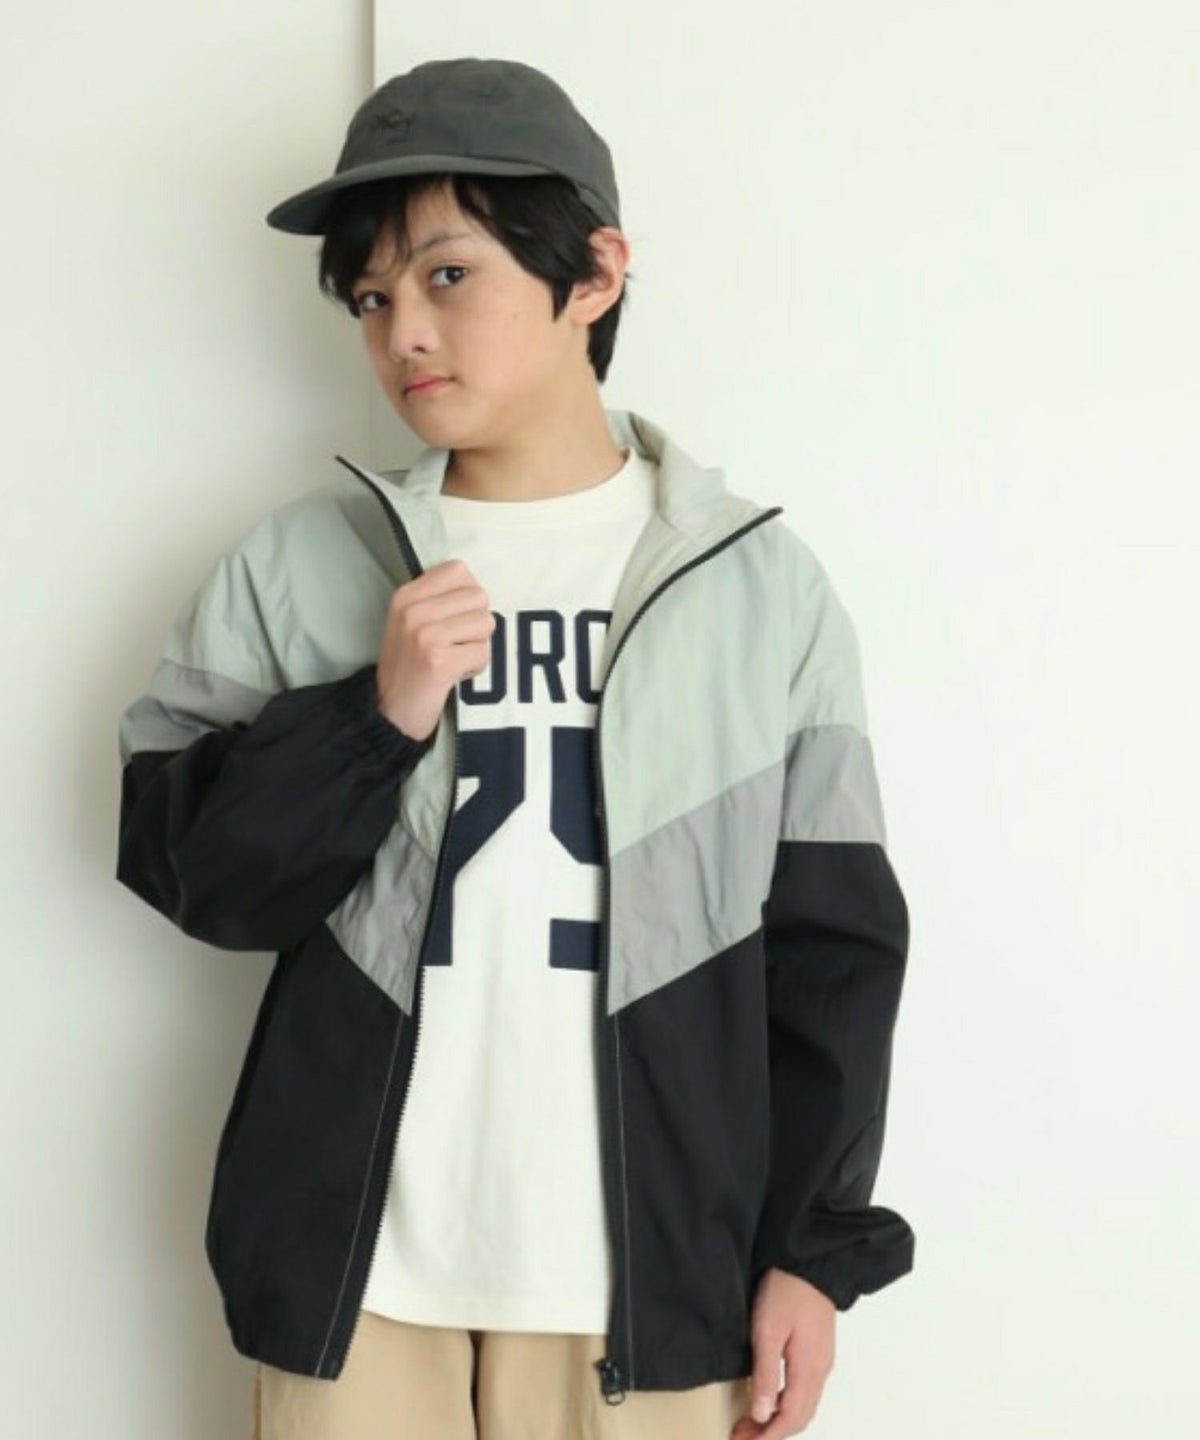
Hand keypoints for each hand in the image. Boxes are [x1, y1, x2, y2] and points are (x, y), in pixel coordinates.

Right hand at [375, 558, 494, 741]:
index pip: (458, 570)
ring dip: (478, 646)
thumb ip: (438, 600)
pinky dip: (475, 668)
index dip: (467, 595)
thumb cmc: (408, 666)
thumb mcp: (410, 622)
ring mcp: (425, 635)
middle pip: (479, 597)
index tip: (454, 618)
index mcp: (406, 595)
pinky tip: (455, 675)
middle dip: (476, 624)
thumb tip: (477, 589)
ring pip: (486, 624)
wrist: (389, 712)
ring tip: (454, 659)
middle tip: (455, 644)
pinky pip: (483, 653)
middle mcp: (413, 610)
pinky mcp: (439, 661)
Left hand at [730, 1268, 834, 1437]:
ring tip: (750, 1421)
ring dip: (778, 1419)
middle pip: (800, 1417)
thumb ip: (765, 1375)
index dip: (768, 1436)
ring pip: (803, 1405)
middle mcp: (820, 1371)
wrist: (809, 1262)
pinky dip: (786, 1403)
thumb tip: (761, 1414)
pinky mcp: (818, 1351)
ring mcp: (821, 1361)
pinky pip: (804, 1390)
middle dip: (771, 1432)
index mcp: (809, 1370)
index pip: (791, 1419)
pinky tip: (768, 1397)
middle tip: (742, 1435)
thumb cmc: (787, 1291)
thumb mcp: (767, 1331)